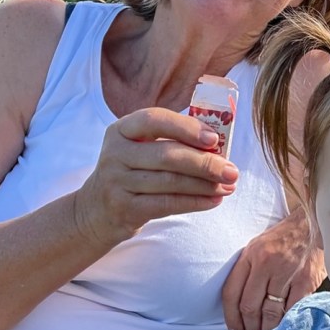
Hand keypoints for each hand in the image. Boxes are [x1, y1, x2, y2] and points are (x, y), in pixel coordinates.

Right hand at [73, 107, 238, 245]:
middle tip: (232, 171)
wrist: (97, 209)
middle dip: (204, 163)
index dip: (185, 127)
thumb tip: (220, 146)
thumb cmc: (133, 172)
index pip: (154, 119)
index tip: (213, 139)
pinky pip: (166, 204)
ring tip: (228, 186)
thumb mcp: (140, 149)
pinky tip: (214, 200)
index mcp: (122, 129)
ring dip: (205, 185)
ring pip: (170, 182)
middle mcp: (115, 153)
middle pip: (167, 155)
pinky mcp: (124, 208)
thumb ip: (172, 141)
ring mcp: (116, 182)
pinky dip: (195, 202)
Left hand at [222, 208, 323, 329]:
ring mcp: (287, 273)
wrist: (314, 224)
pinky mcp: (306, 280)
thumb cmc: (284, 237)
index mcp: (250, 255)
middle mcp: (266, 264)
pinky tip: (283, 328)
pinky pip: (291, 309)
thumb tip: (240, 303)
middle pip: (250, 306)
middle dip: (249, 328)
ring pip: (270, 312)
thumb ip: (248, 270)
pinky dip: (286, 322)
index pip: (232, 292)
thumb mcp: (258, 245)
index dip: (230, 317)